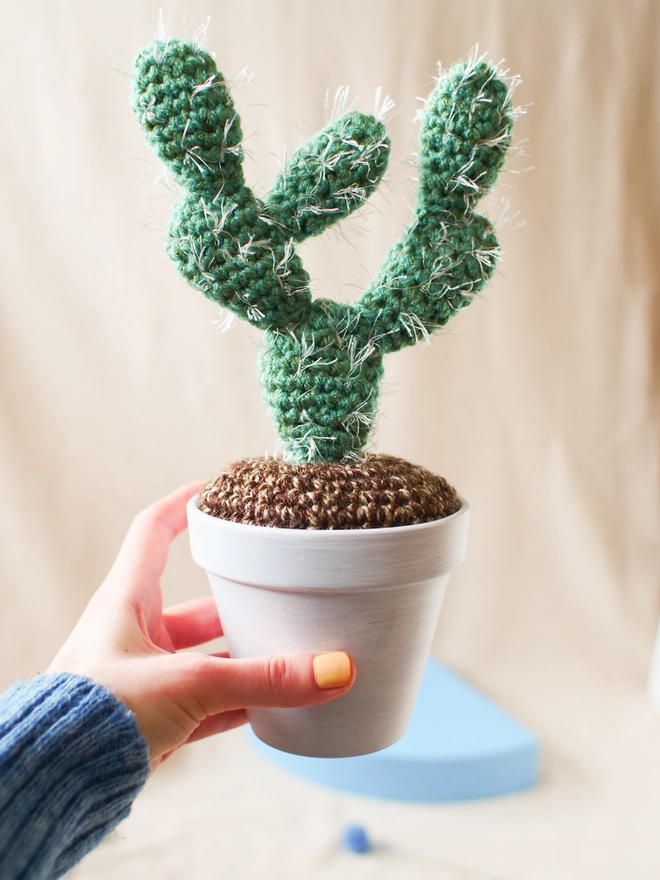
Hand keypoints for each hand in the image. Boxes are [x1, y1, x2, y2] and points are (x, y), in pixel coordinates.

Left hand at [47, 483, 354, 765]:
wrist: (56, 778)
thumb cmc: (96, 713)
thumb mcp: (188, 685)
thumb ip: (262, 679)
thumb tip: (335, 670)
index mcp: (126, 601)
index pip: (153, 531)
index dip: (184, 505)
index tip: (219, 489)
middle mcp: (134, 633)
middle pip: (197, 603)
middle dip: (239, 599)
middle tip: (281, 589)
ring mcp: (146, 676)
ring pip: (206, 657)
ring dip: (245, 658)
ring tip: (292, 650)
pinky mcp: (155, 717)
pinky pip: (207, 702)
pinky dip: (240, 703)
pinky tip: (275, 706)